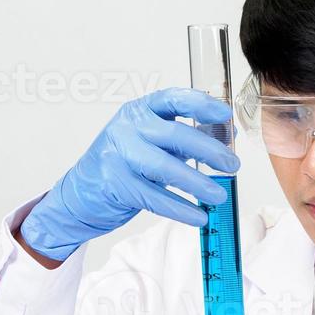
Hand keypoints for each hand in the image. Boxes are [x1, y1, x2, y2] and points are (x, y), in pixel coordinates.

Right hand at [19, 88, 239, 261]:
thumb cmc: (124, 164)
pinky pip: (154, 197)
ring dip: (196, 183)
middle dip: (208, 151)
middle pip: (174, 134)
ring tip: (219, 195)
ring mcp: (118, 155)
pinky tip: (199, 216)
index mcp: (140, 111)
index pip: (173, 99)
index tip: (225, 113)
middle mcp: (128, 128)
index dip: (201, 104)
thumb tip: (226, 134)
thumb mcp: (151, 141)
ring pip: (164, 167)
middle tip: (232, 165)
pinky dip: (180, 209)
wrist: (82, 192)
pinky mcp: (116, 184)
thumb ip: (184, 136)